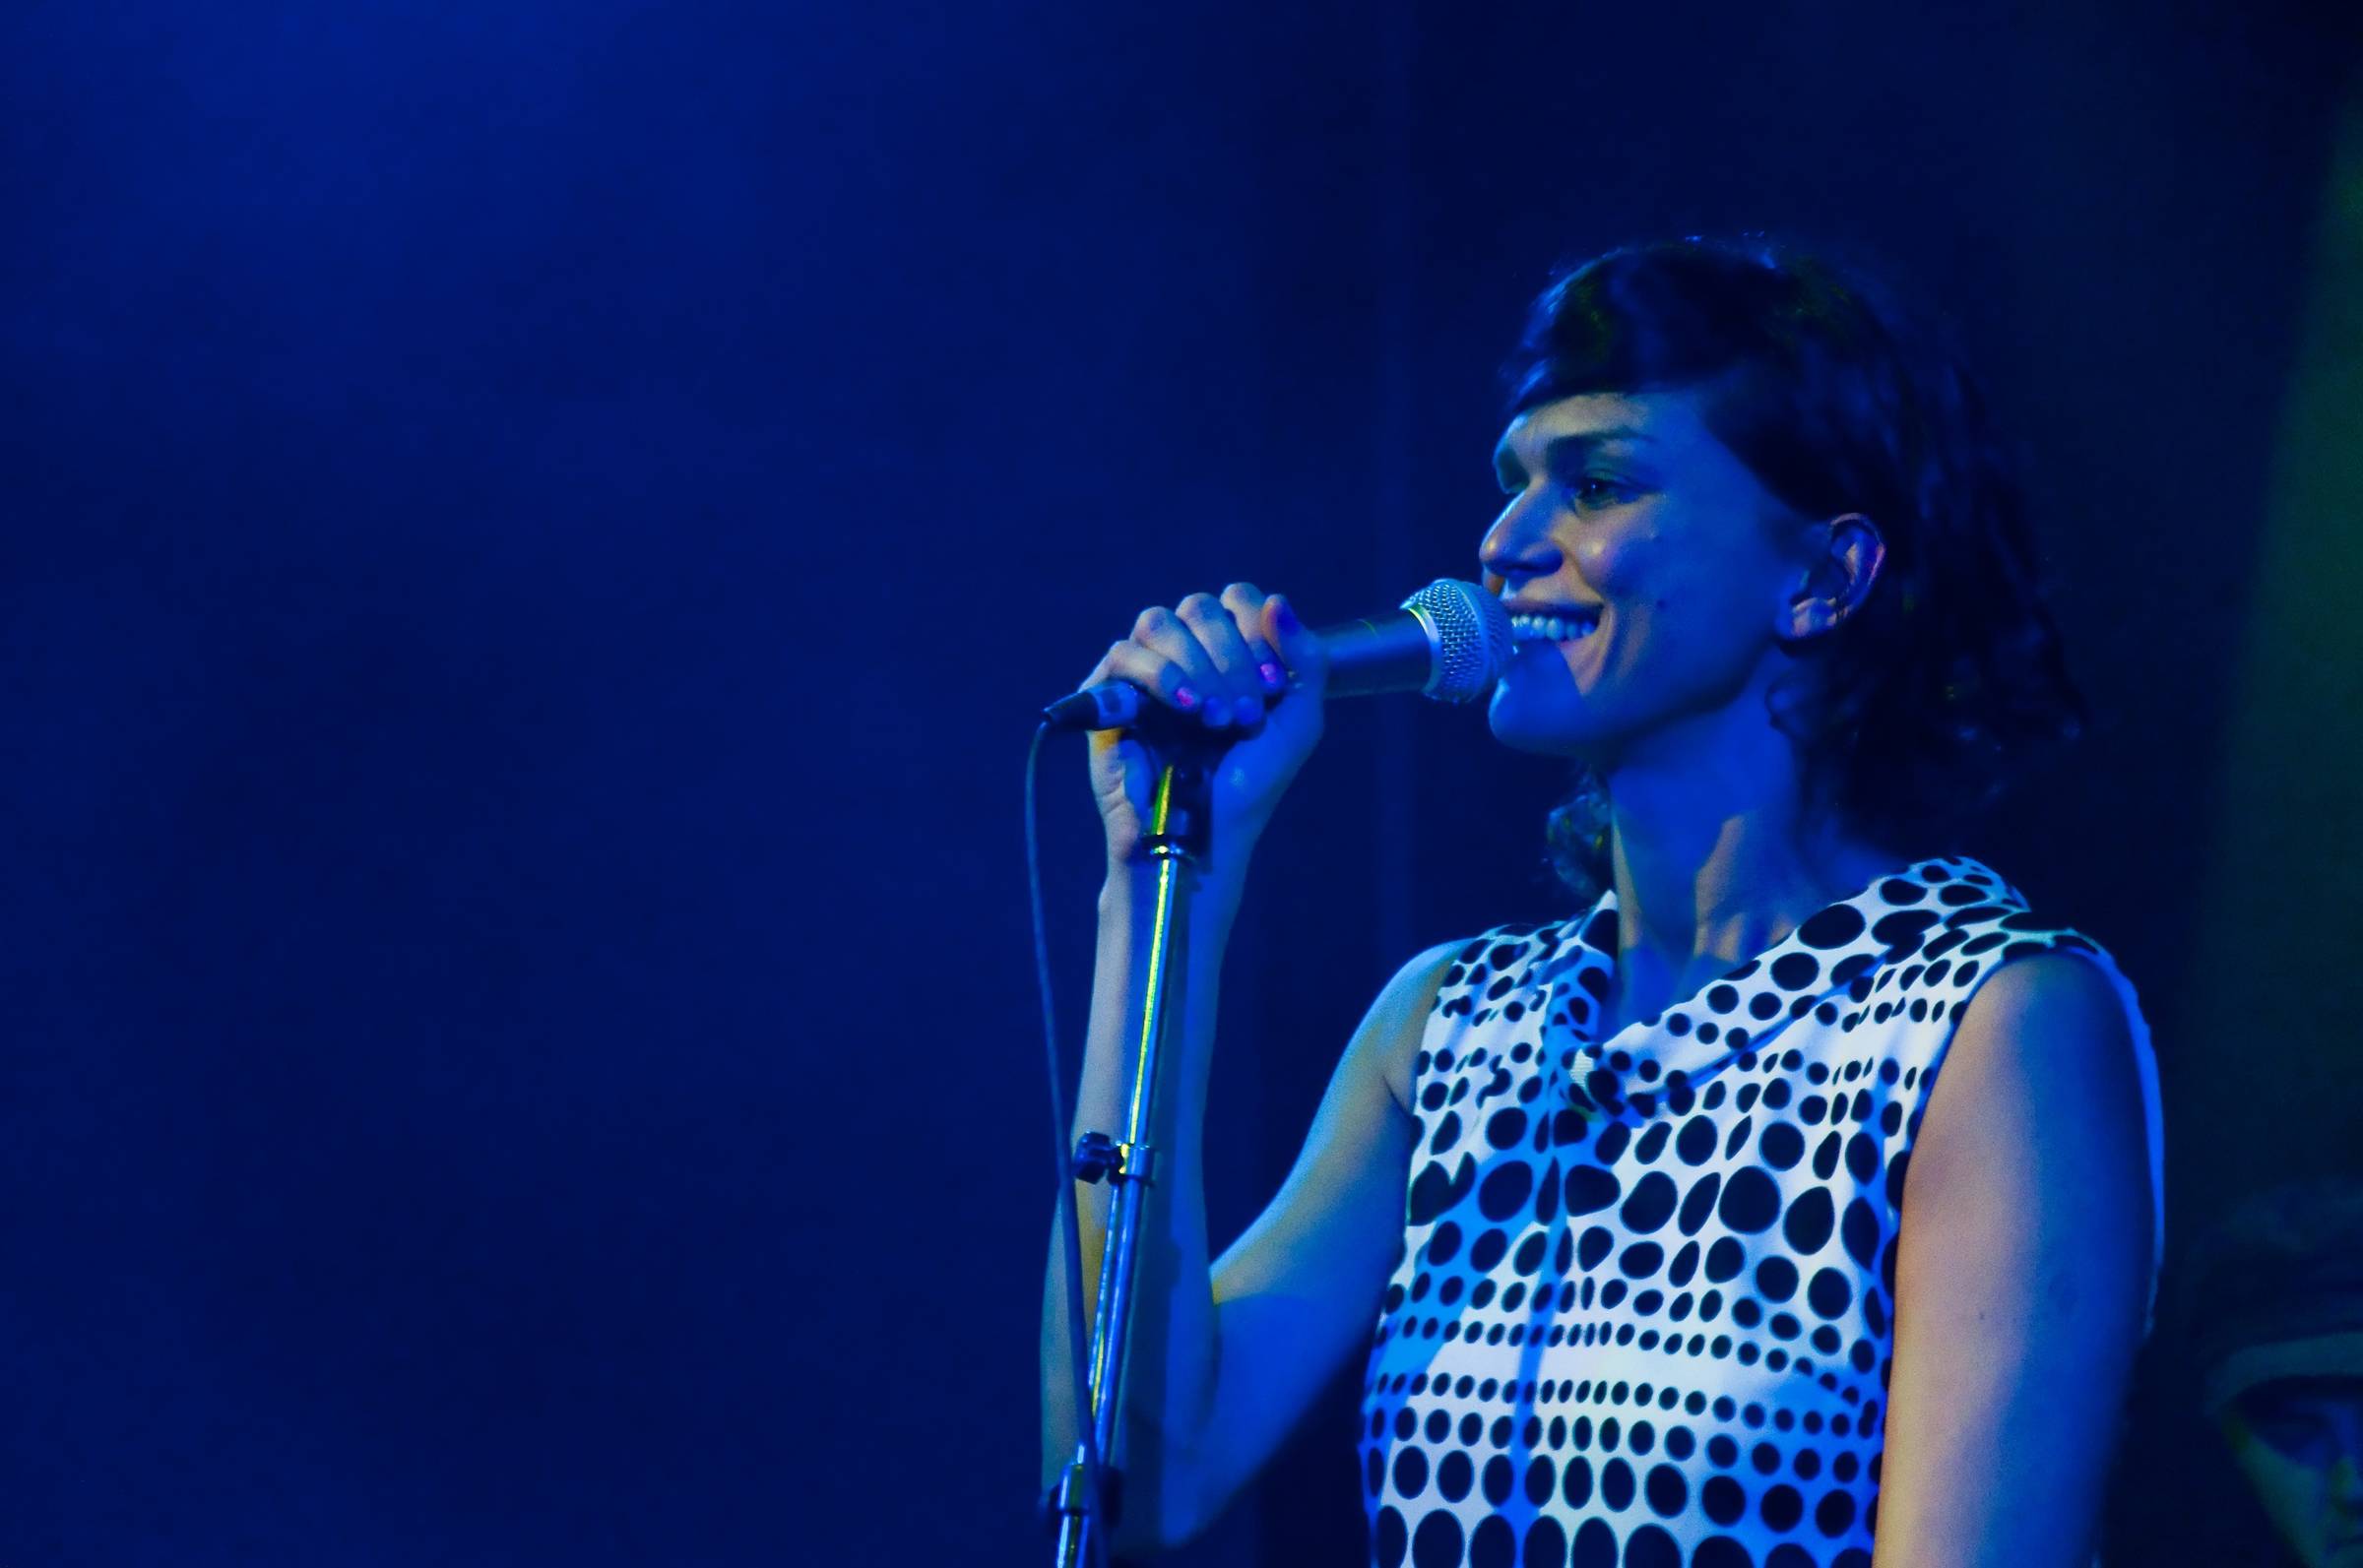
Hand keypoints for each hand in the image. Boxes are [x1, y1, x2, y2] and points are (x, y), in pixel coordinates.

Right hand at [1081, 583, 1328, 871]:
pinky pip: (1124, 654)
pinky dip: (1161, 674)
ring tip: (1212, 718)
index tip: (1273, 687)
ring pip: (1157, 622)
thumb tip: (1276, 601)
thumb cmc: (1252, 782)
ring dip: (1196, 666)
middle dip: (1230, 657)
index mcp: (1228, 652)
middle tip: (1243, 715)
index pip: (1237, 600)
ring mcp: (1144, 672)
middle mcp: (1185, 655)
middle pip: (1199, 607)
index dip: (1257, 632)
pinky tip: (1185, 708)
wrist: (1208, 833)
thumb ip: (1307, 658)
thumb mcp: (1300, 721)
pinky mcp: (1108, 695)